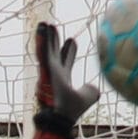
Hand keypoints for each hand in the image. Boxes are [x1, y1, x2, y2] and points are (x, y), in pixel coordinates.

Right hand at [30, 21, 98, 138]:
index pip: (65, 61)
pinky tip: (43, 28)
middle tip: (52, 27)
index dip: (69, 52)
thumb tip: (95, 86)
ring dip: (45, 37)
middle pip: (54, 52)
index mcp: (64, 78)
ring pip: (46, 50)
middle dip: (53, 41)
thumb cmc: (74, 109)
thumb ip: (92, 90)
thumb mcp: (90, 96)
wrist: (63, 115)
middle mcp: (55, 73)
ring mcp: (49, 70)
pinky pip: (44, 51)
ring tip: (45, 24)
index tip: (72, 40)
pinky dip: (43, 40)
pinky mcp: (47, 68)